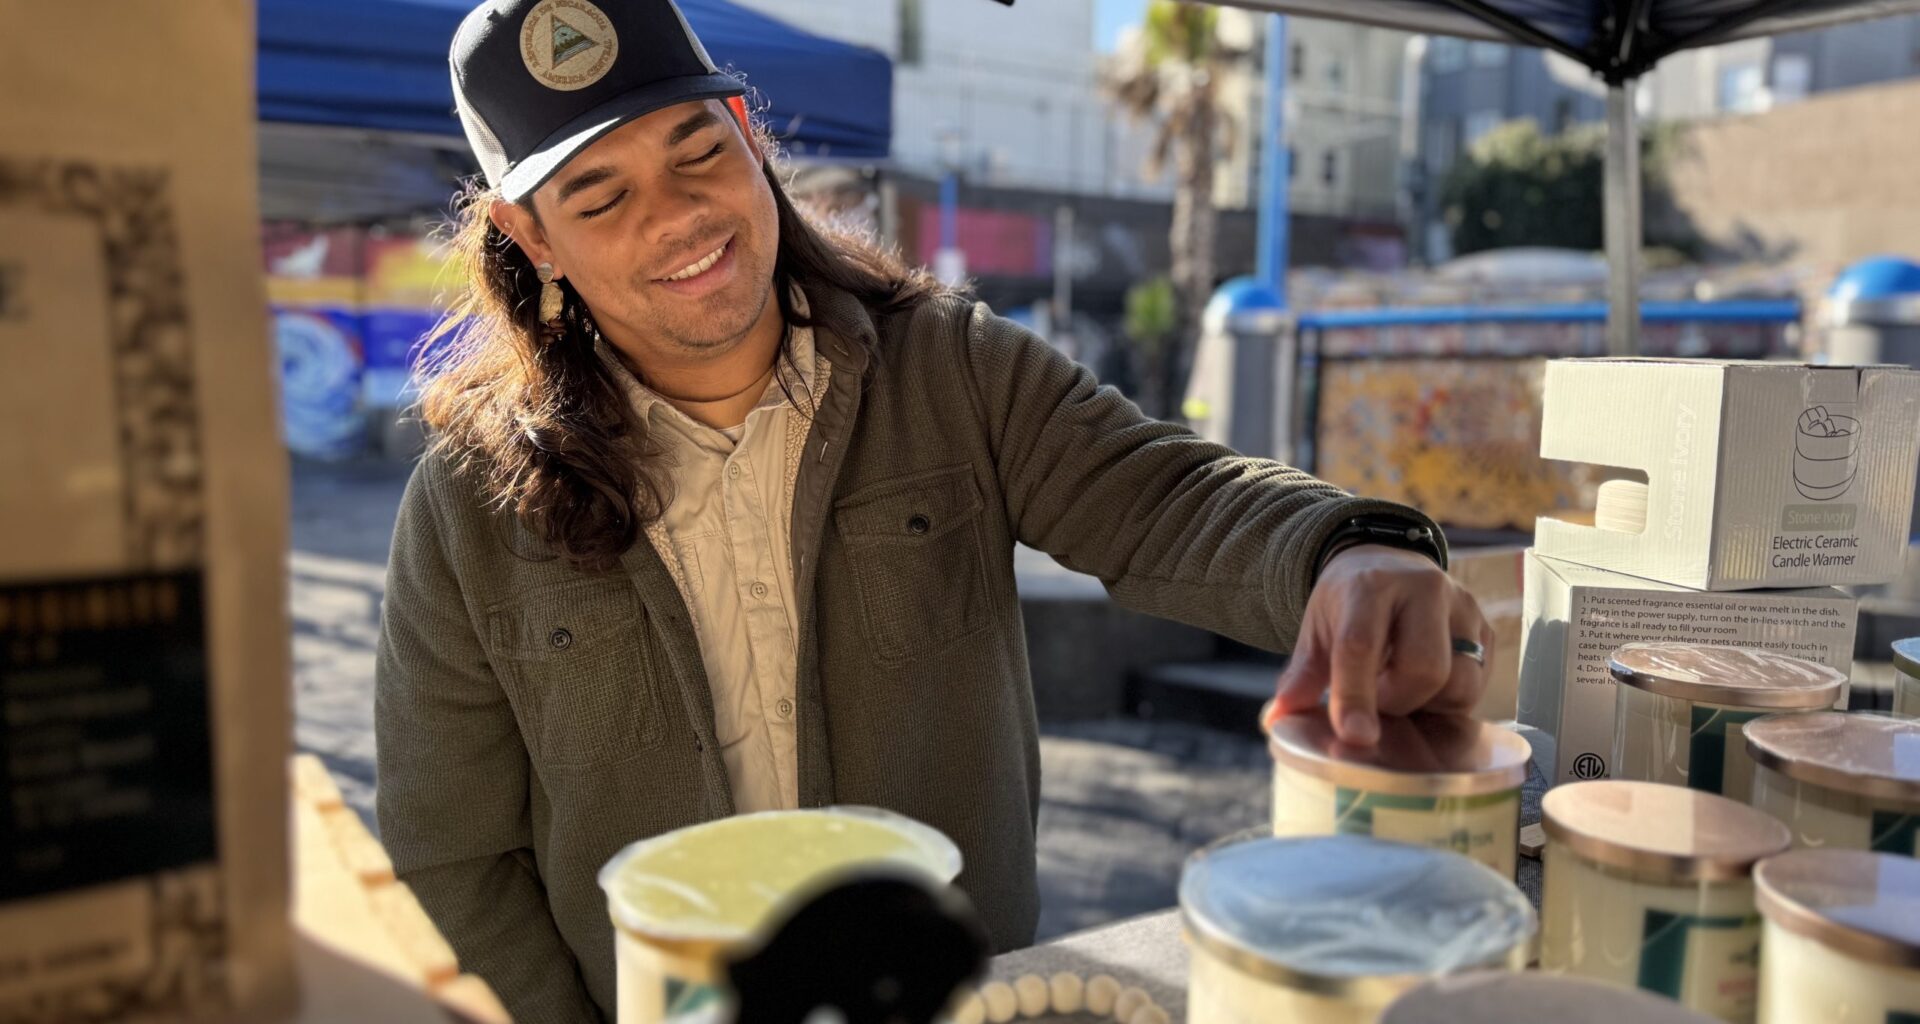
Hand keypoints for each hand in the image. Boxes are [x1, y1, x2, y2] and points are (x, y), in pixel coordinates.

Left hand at [1267, 545, 1490, 744]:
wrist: (1388, 563)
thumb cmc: (1348, 605)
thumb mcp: (1316, 632)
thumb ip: (1300, 677)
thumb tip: (1277, 721)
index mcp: (1368, 586)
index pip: (1362, 645)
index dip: (1356, 696)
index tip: (1354, 735)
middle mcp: (1423, 589)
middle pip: (1424, 669)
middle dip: (1398, 701)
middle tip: (1378, 696)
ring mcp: (1462, 606)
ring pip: (1460, 683)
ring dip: (1428, 703)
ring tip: (1402, 687)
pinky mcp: (1487, 628)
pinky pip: (1479, 684)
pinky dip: (1450, 699)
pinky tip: (1427, 685)